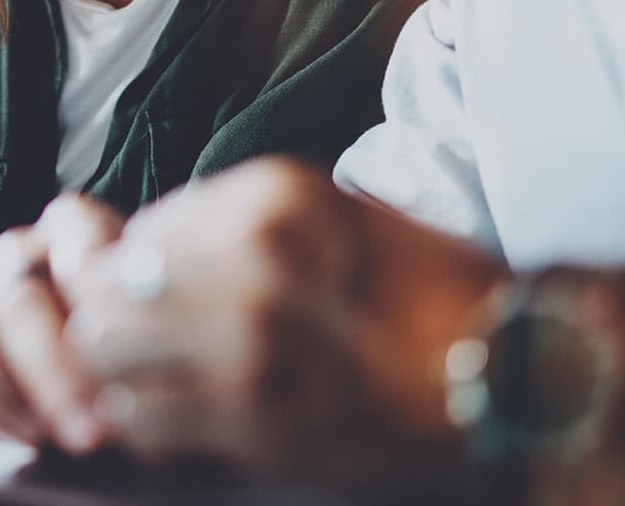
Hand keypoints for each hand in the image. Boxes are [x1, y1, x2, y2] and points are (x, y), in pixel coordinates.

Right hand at [0, 195, 124, 448]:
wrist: (91, 423)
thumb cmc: (133, 384)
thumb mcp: (153, 357)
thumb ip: (145, 343)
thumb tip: (140, 376)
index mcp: (78, 251)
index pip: (71, 223)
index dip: (86, 257)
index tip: (108, 314)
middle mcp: (19, 271)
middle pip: (15, 289)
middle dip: (48, 363)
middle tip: (89, 424)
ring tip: (33, 434)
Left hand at [62, 157, 505, 488]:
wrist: (517, 377)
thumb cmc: (428, 299)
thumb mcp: (336, 220)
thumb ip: (231, 227)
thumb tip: (117, 243)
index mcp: (275, 195)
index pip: (138, 231)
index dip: (129, 276)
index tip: (149, 306)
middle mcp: (256, 252)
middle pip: (106, 290)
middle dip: (113, 328)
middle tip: (146, 357)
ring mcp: (254, 333)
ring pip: (107, 353)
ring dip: (123, 380)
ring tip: (166, 391)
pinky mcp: (259, 413)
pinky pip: (145, 419)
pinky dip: (153, 429)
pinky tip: (194, 427)